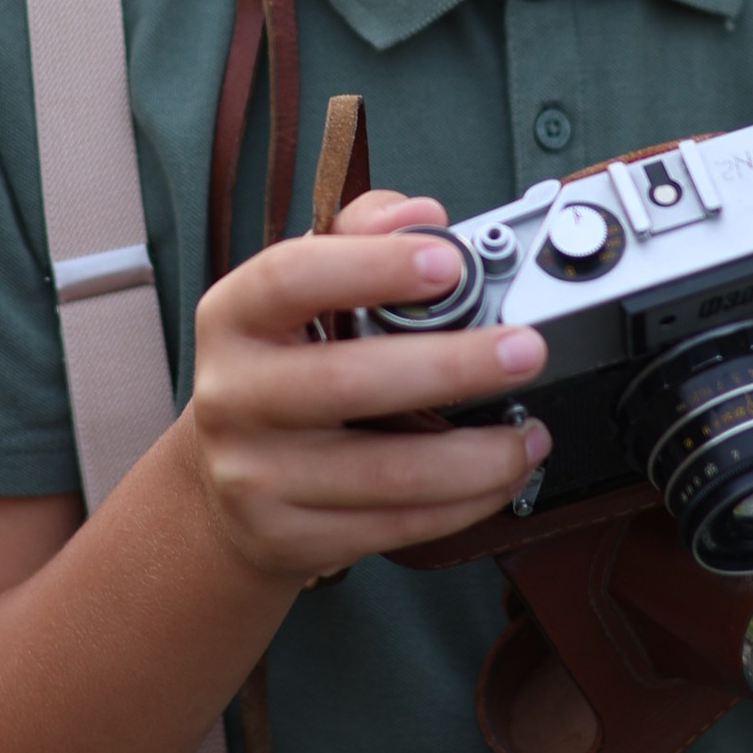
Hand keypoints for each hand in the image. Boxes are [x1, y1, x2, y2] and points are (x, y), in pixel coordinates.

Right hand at [183, 188, 549, 582]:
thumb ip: (359, 236)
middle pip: (346, 382)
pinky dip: (463, 504)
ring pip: (385, 473)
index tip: (449, 263)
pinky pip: (394, 525)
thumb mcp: (303, 295)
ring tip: (530, 431)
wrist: (222, 487)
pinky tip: (500, 476)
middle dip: (451, 367)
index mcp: (234, 318)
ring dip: (477, 456)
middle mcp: (232, 396)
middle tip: (526, 350)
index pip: (290, 278)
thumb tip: (422, 215)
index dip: (371, 268)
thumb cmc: (283, 368)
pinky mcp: (288, 537)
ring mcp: (254, 475)